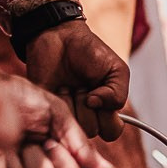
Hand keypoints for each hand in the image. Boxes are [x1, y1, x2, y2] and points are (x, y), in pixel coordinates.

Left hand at [23, 21, 128, 141]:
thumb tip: (97, 105)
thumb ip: (119, 93)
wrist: (59, 36)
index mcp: (105, 109)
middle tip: (84, 85)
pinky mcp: (47, 109)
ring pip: (75, 126)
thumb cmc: (90, 51)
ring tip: (70, 85)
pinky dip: (61, 100)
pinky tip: (59, 86)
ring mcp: (66, 113)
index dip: (109, 117)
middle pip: (93, 131)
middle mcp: (85, 115)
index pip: (111, 131)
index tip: (102, 93)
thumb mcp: (117, 69)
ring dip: (74, 102)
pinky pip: (56, 119)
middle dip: (90, 106)